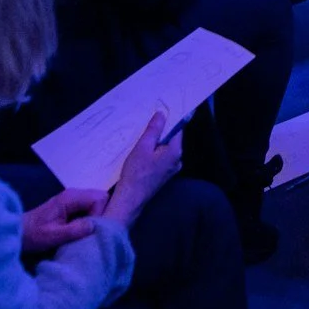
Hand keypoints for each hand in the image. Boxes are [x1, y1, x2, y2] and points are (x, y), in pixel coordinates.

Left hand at [22, 188, 108, 256]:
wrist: (18, 232)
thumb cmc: (34, 234)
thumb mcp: (53, 236)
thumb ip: (74, 230)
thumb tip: (94, 225)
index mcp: (70, 197)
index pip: (100, 198)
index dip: (99, 214)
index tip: (89, 230)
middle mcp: (74, 194)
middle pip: (101, 197)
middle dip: (100, 214)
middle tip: (89, 230)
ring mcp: (73, 199)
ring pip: (96, 203)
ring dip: (95, 217)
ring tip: (85, 232)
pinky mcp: (72, 206)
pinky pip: (89, 208)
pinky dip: (90, 218)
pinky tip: (80, 230)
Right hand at [102, 112, 180, 226]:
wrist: (131, 198)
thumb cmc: (136, 172)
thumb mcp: (143, 147)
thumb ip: (154, 130)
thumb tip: (162, 114)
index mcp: (176, 152)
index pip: (178, 129)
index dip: (170, 119)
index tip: (162, 110)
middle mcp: (178, 160)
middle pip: (172, 139)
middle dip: (161, 130)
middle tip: (148, 121)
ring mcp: (171, 169)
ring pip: (165, 148)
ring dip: (156, 141)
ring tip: (143, 134)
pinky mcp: (164, 175)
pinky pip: (161, 157)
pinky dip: (154, 152)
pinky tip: (142, 150)